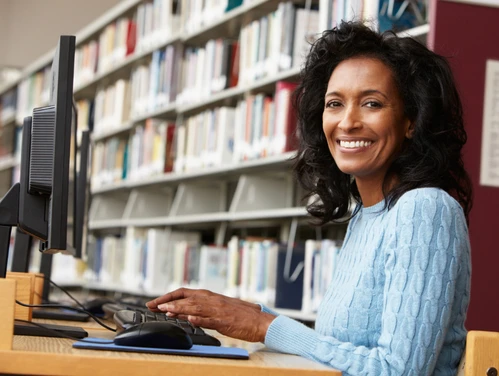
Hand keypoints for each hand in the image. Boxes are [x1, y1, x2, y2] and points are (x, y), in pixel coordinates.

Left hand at [146, 288, 275, 342]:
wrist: (258, 320)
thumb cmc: (240, 315)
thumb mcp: (219, 308)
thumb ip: (203, 309)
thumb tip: (185, 313)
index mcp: (210, 296)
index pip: (184, 292)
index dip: (168, 296)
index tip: (155, 303)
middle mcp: (212, 300)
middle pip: (186, 299)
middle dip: (167, 302)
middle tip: (152, 307)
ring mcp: (217, 311)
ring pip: (195, 307)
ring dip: (179, 308)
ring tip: (165, 310)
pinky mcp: (224, 321)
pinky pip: (210, 320)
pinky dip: (199, 319)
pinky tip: (190, 320)